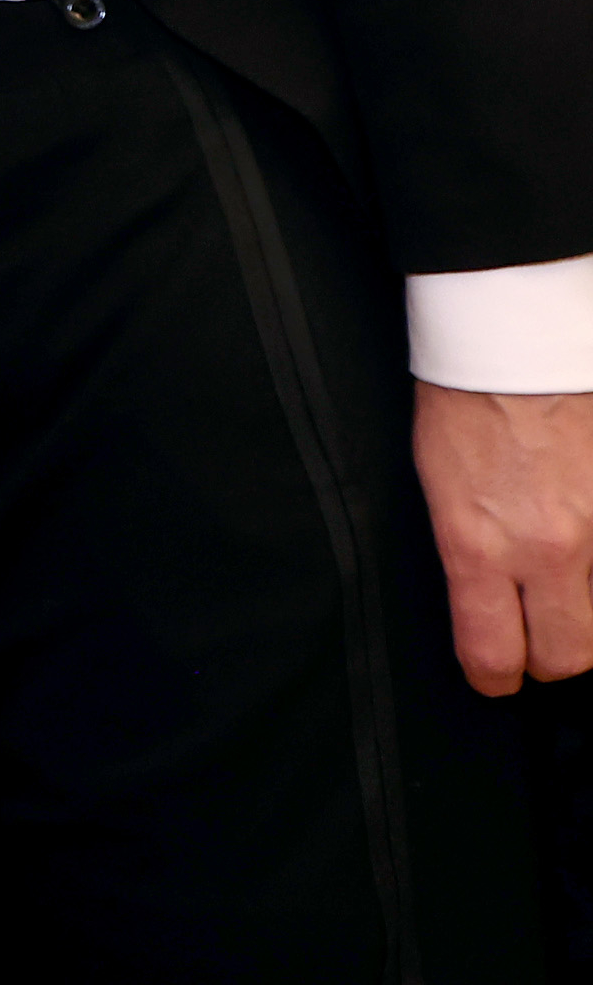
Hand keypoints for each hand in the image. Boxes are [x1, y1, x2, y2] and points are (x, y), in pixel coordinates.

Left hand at [414, 382, 592, 694]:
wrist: (515, 342)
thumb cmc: (464, 402)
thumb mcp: (439, 488)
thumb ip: (467, 553)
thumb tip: (484, 600)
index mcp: (479, 544)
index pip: (492, 652)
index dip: (492, 675)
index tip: (493, 675)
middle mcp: (546, 547)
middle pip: (568, 656)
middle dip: (549, 657)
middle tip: (536, 639)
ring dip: (583, 610)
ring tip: (563, 591)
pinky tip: (582, 542)